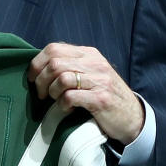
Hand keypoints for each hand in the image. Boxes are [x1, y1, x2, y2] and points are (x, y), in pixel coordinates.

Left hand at [28, 42, 144, 144]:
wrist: (133, 117)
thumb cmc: (105, 97)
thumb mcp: (91, 74)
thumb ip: (71, 67)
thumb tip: (40, 68)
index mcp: (89, 54)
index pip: (54, 48)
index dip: (37, 63)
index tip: (32, 78)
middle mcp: (95, 64)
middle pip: (55, 63)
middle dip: (40, 81)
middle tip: (41, 95)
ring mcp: (100, 81)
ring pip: (61, 79)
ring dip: (52, 93)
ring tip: (56, 101)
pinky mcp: (101, 99)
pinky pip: (70, 97)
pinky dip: (62, 105)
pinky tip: (67, 109)